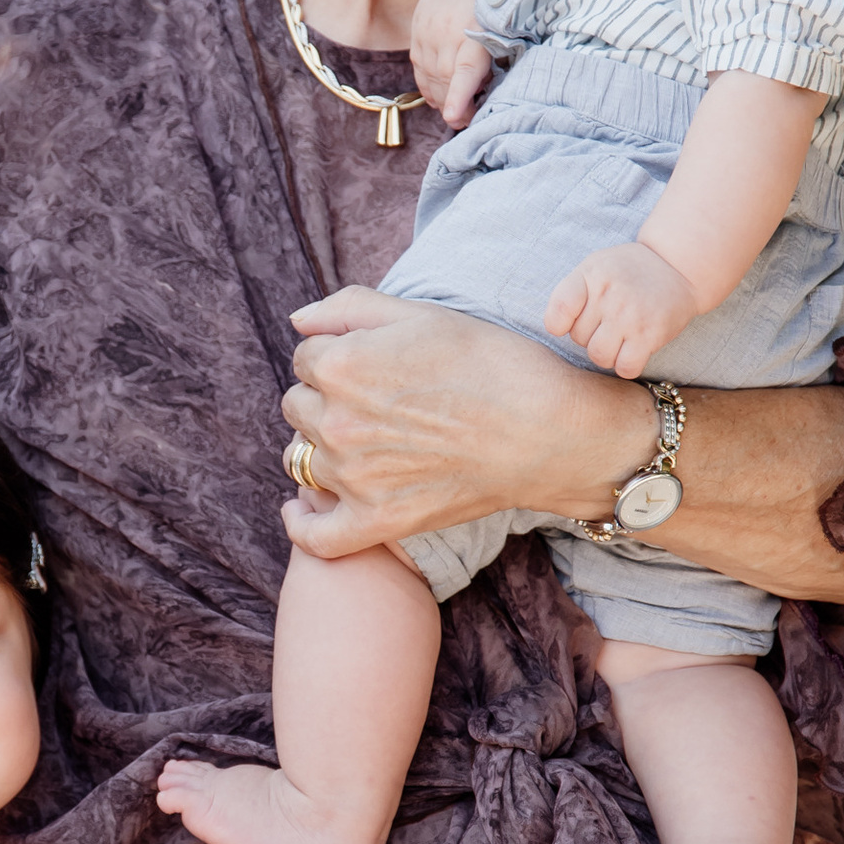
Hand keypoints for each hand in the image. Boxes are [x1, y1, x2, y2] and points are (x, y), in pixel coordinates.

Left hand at [281, 289, 657, 557]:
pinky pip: (315, 535)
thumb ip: (348, 308)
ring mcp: (353, 477)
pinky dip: (302, 523)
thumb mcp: (421, 314)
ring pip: (301, 458)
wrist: (546, 430)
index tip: (376, 363)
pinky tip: (302, 508)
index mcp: (340, 365)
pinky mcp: (376, 521)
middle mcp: (337, 422)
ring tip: (363, 442)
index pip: (305, 357)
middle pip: (298, 405)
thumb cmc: (490, 363)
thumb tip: (298, 321)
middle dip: (325, 398)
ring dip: (320, 448)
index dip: (338, 355)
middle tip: (377, 401)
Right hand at [409, 0, 536, 126]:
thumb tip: (505, 93)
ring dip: (441, 96)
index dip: (459, 96)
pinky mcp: (417, 27)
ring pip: (429, 75)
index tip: (454, 117)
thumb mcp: (516, 21)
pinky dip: (428, 85)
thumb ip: (507, 54)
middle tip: (470, 119)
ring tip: (457, 108)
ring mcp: (428, 26)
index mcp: (475, 25)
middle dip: (455, 104)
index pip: (465, 69)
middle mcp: (446, 26)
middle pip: (445, 78)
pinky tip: (440, 95)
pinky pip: (418, 65)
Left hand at [546, 243, 700, 378]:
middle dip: (590, 335)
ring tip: (618, 338)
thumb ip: (571, 292)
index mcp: (590, 275)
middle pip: (578, 338)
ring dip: (606, 353)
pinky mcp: (650, 335)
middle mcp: (609, 295)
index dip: (559, 325)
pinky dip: (626, 365)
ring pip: (599, 356)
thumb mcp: (595, 267)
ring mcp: (630, 316)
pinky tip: (632, 351)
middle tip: (608, 323)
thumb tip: (555, 328)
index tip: (570, 322)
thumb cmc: (628, 271)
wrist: (678, 267)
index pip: (559, 312)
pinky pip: (625, 368)